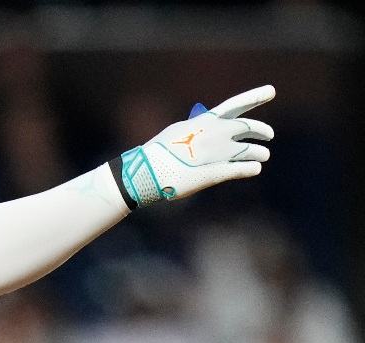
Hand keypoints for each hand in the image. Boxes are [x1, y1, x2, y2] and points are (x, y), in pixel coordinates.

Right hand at [117, 85, 274, 206]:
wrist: (148, 171)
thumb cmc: (160, 150)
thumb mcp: (179, 131)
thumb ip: (199, 129)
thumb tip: (211, 131)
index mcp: (207, 120)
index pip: (237, 104)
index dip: (255, 96)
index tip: (272, 90)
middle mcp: (218, 134)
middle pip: (250, 128)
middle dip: (263, 131)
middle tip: (269, 136)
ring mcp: (220, 154)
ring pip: (253, 151)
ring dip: (260, 153)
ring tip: (262, 156)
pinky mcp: (219, 174)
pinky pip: (245, 170)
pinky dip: (252, 169)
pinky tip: (254, 169)